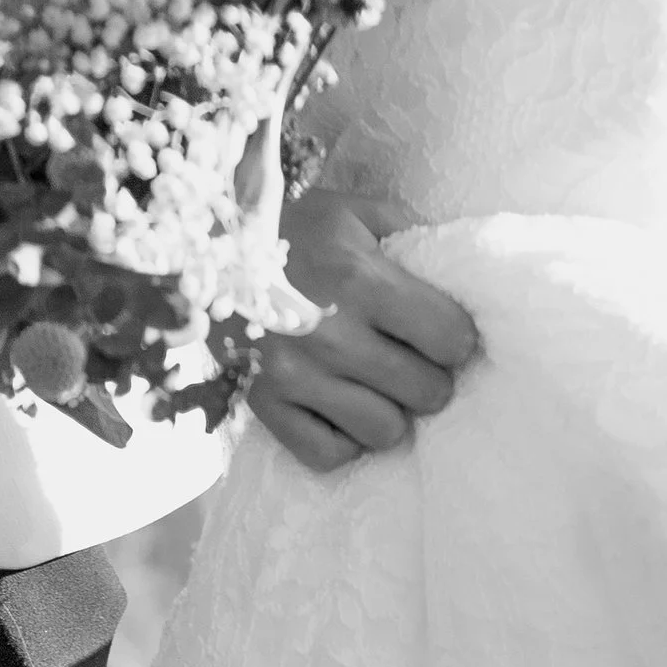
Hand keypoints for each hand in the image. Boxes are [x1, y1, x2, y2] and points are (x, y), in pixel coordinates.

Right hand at [249, 188, 480, 473]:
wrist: (202, 245)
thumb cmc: (291, 227)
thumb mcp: (353, 212)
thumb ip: (411, 236)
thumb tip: (463, 274)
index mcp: (359, 278)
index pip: (452, 339)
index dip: (454, 337)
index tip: (438, 330)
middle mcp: (328, 333)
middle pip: (428, 392)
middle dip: (427, 376)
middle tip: (406, 358)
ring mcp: (292, 375)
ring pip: (385, 431)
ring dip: (388, 410)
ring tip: (371, 382)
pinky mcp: (263, 404)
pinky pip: (330, 455)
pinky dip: (341, 438)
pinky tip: (336, 406)